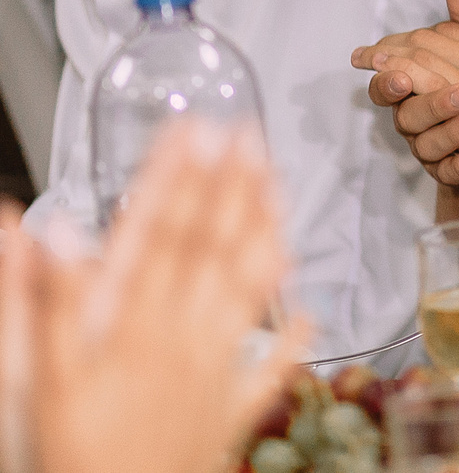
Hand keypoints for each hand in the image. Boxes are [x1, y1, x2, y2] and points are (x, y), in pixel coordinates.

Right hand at [2, 126, 303, 472]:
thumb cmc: (68, 458)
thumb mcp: (38, 383)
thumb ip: (40, 302)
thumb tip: (36, 229)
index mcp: (130, 328)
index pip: (155, 235)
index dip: (175, 179)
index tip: (193, 130)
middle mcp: (180, 342)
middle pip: (207, 250)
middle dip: (227, 188)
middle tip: (247, 134)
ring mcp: (212, 376)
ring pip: (246, 291)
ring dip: (263, 234)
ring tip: (279, 186)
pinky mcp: (228, 416)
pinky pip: (269, 372)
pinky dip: (292, 340)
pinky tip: (311, 310)